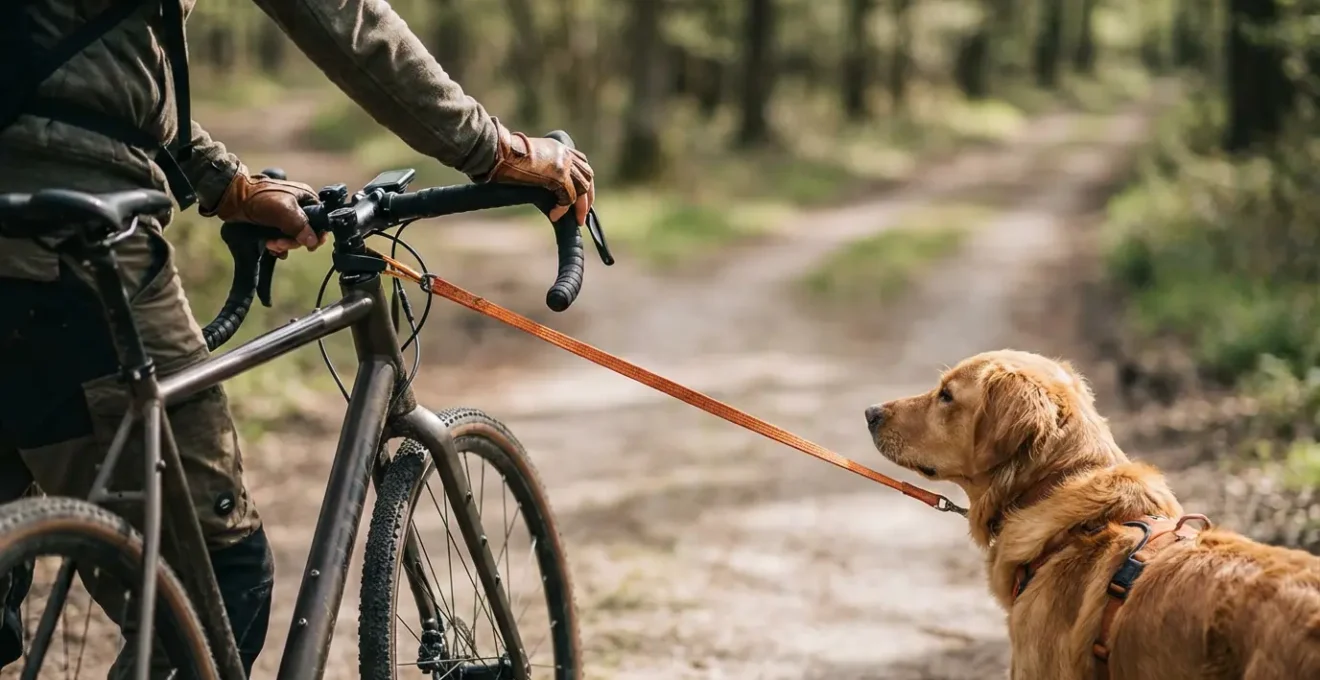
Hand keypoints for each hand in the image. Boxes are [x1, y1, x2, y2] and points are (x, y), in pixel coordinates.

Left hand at [206, 172, 324, 254]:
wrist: (232, 198)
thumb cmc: (260, 199)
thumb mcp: (285, 211)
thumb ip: (301, 226)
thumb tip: (313, 241)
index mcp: (306, 198)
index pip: (321, 220)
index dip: (316, 234)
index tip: (307, 246)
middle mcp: (298, 206)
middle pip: (306, 231)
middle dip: (293, 242)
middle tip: (279, 244)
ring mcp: (286, 215)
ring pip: (294, 237)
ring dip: (284, 245)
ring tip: (271, 245)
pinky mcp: (274, 223)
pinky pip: (283, 238)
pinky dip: (279, 246)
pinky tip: (272, 248)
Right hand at [481, 118, 594, 225]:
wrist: (501, 150)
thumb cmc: (504, 154)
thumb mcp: (527, 156)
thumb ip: (538, 165)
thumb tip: (534, 177)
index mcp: (558, 148)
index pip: (581, 162)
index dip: (584, 180)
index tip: (582, 194)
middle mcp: (564, 154)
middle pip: (587, 176)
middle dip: (588, 196)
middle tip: (583, 213)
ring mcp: (563, 164)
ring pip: (582, 188)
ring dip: (580, 206)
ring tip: (577, 220)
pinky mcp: (559, 176)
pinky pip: (568, 197)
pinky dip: (563, 209)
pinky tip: (555, 216)